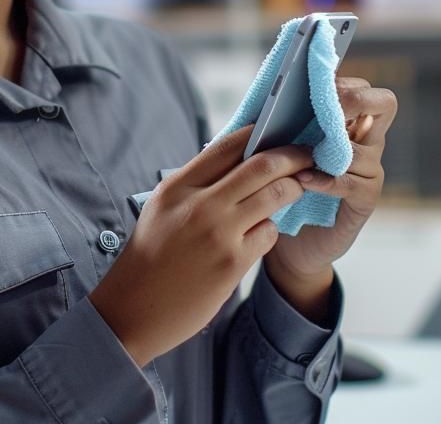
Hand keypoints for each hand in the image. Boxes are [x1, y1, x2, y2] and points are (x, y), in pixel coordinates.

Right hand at [89, 125, 310, 366]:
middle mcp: (199, 204)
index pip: (228, 145)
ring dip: (292, 190)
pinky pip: (269, 234)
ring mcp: (218, 234)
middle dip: (292, 156)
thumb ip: (196, 183)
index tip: (278, 131)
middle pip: (262, 166)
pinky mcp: (233, 263)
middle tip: (307, 156)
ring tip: (296, 189)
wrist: (133, 309)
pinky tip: (259, 236)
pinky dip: (270, 230)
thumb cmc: (151, 256)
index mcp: (178, 186)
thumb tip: (239, 159)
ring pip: (274, 196)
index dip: (260, 133)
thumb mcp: (163, 207)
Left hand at [264, 77, 396, 315]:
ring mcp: (370, 170)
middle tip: (328, 109)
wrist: (289, 242)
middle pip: (384, 103)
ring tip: (300, 157)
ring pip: (364, 146)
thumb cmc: (282, 186)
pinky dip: (325, 180)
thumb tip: (267, 98)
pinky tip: (303, 181)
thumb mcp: (279, 150)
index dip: (344, 81)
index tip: (316, 85)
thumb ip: (282, 124)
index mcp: (347, 121)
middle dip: (355, 100)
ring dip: (330, 148)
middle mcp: (366, 141)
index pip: (361, 87)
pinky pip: (352, 181)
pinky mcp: (366, 199)